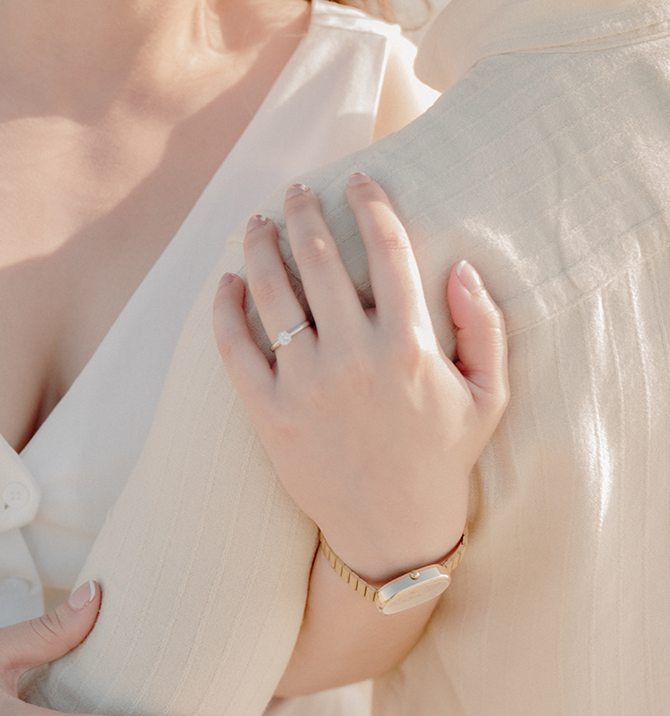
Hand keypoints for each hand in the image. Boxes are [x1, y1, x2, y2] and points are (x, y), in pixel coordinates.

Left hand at [213, 172, 507, 583]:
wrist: (392, 534)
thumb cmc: (443, 459)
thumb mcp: (489, 395)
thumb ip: (484, 325)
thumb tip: (459, 264)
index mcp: (408, 347)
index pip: (388, 250)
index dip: (370, 205)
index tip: (358, 181)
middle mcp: (353, 358)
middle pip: (320, 258)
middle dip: (305, 212)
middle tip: (297, 190)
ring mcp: (305, 386)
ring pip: (272, 292)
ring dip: (262, 245)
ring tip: (258, 222)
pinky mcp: (268, 414)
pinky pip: (235, 347)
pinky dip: (227, 307)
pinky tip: (229, 281)